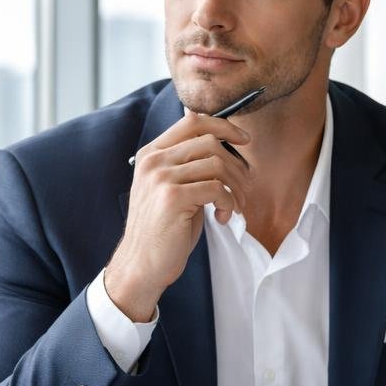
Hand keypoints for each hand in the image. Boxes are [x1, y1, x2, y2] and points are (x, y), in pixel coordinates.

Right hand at [104, 112, 252, 320]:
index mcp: (151, 154)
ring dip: (235, 187)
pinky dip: (228, 203)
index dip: (224, 126)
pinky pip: (216, 189)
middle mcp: (153, 161)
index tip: (244, 140)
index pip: (192, 121)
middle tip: (243, 189)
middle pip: (210, 142)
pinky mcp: (172, 197)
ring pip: (217, 164)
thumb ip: (189, 165)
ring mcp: (161, 178)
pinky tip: (222, 218)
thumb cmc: (163, 230)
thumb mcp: (172, 189)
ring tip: (234, 207)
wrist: (141, 265)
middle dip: (236, 165)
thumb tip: (224, 143)